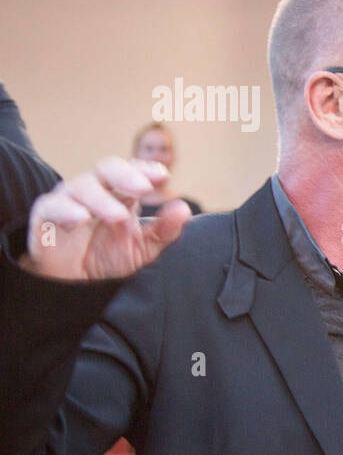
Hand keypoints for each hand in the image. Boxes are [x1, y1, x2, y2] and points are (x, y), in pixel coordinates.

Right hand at [24, 156, 191, 280]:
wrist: (74, 285)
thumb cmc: (108, 259)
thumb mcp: (142, 250)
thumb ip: (164, 232)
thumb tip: (184, 210)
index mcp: (121, 194)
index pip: (133, 172)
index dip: (146, 170)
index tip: (163, 176)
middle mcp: (95, 191)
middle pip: (107, 169)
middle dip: (126, 174)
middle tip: (143, 187)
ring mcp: (69, 200)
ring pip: (82, 186)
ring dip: (101, 199)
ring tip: (118, 216)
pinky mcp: (45, 216)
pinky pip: (52, 206)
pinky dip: (66, 210)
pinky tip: (80, 218)